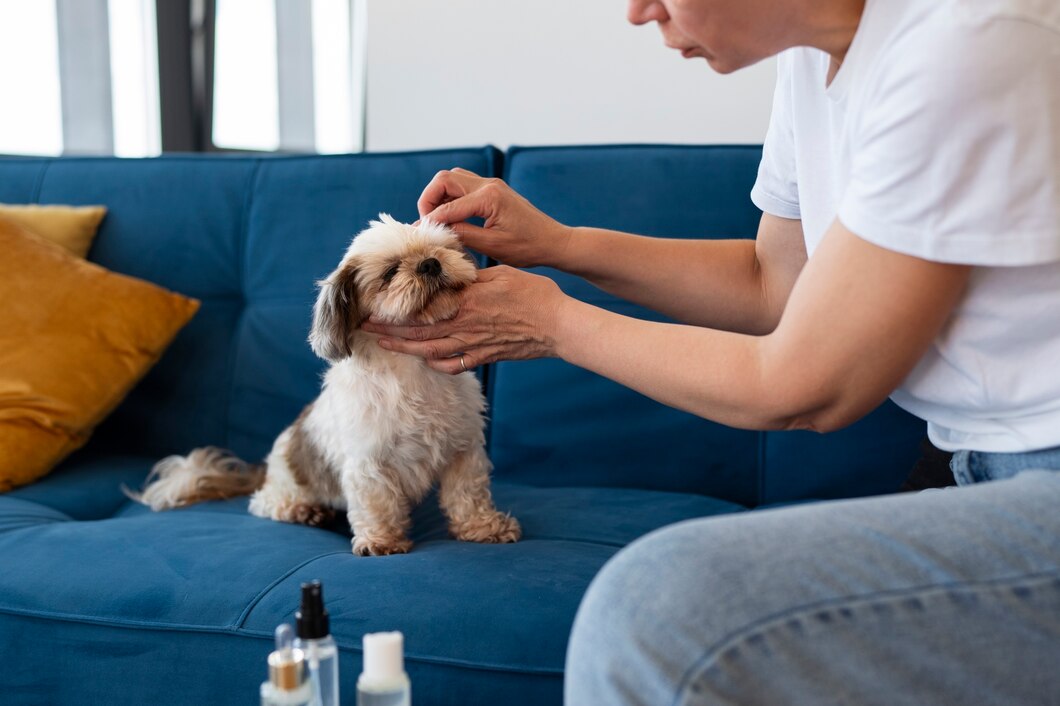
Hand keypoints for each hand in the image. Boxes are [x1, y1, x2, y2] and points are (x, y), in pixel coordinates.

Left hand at [360, 266, 567, 373]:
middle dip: (388, 330)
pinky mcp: (484, 357)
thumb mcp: (501, 273)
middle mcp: (463, 325)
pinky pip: (453, 365)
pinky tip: (426, 360)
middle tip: (364, 328)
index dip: (394, 310)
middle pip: (417, 331)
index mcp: (465, 302)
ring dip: (404, 347)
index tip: (373, 306)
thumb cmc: (534, 295)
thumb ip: (471, 275)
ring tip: (383, 344)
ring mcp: (473, 345)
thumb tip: (449, 270)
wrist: (558, 326)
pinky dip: (436, 364)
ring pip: (429, 350)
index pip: (421, 308)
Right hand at [418, 168, 572, 268]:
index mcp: (489, 197)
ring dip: (439, 196)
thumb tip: (435, 230)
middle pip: (444, 179)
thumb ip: (462, 234)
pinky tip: (451, 217)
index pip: (448, 206)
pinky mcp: (493, 190)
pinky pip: (463, 185)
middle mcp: (489, 184)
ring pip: (452, 179)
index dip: (430, 220)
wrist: (553, 241)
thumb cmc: (528, 247)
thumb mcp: (492, 246)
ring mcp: (491, 184)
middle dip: (429, 199)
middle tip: (427, 223)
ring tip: (437, 221)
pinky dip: (451, 197)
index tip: (420, 235)